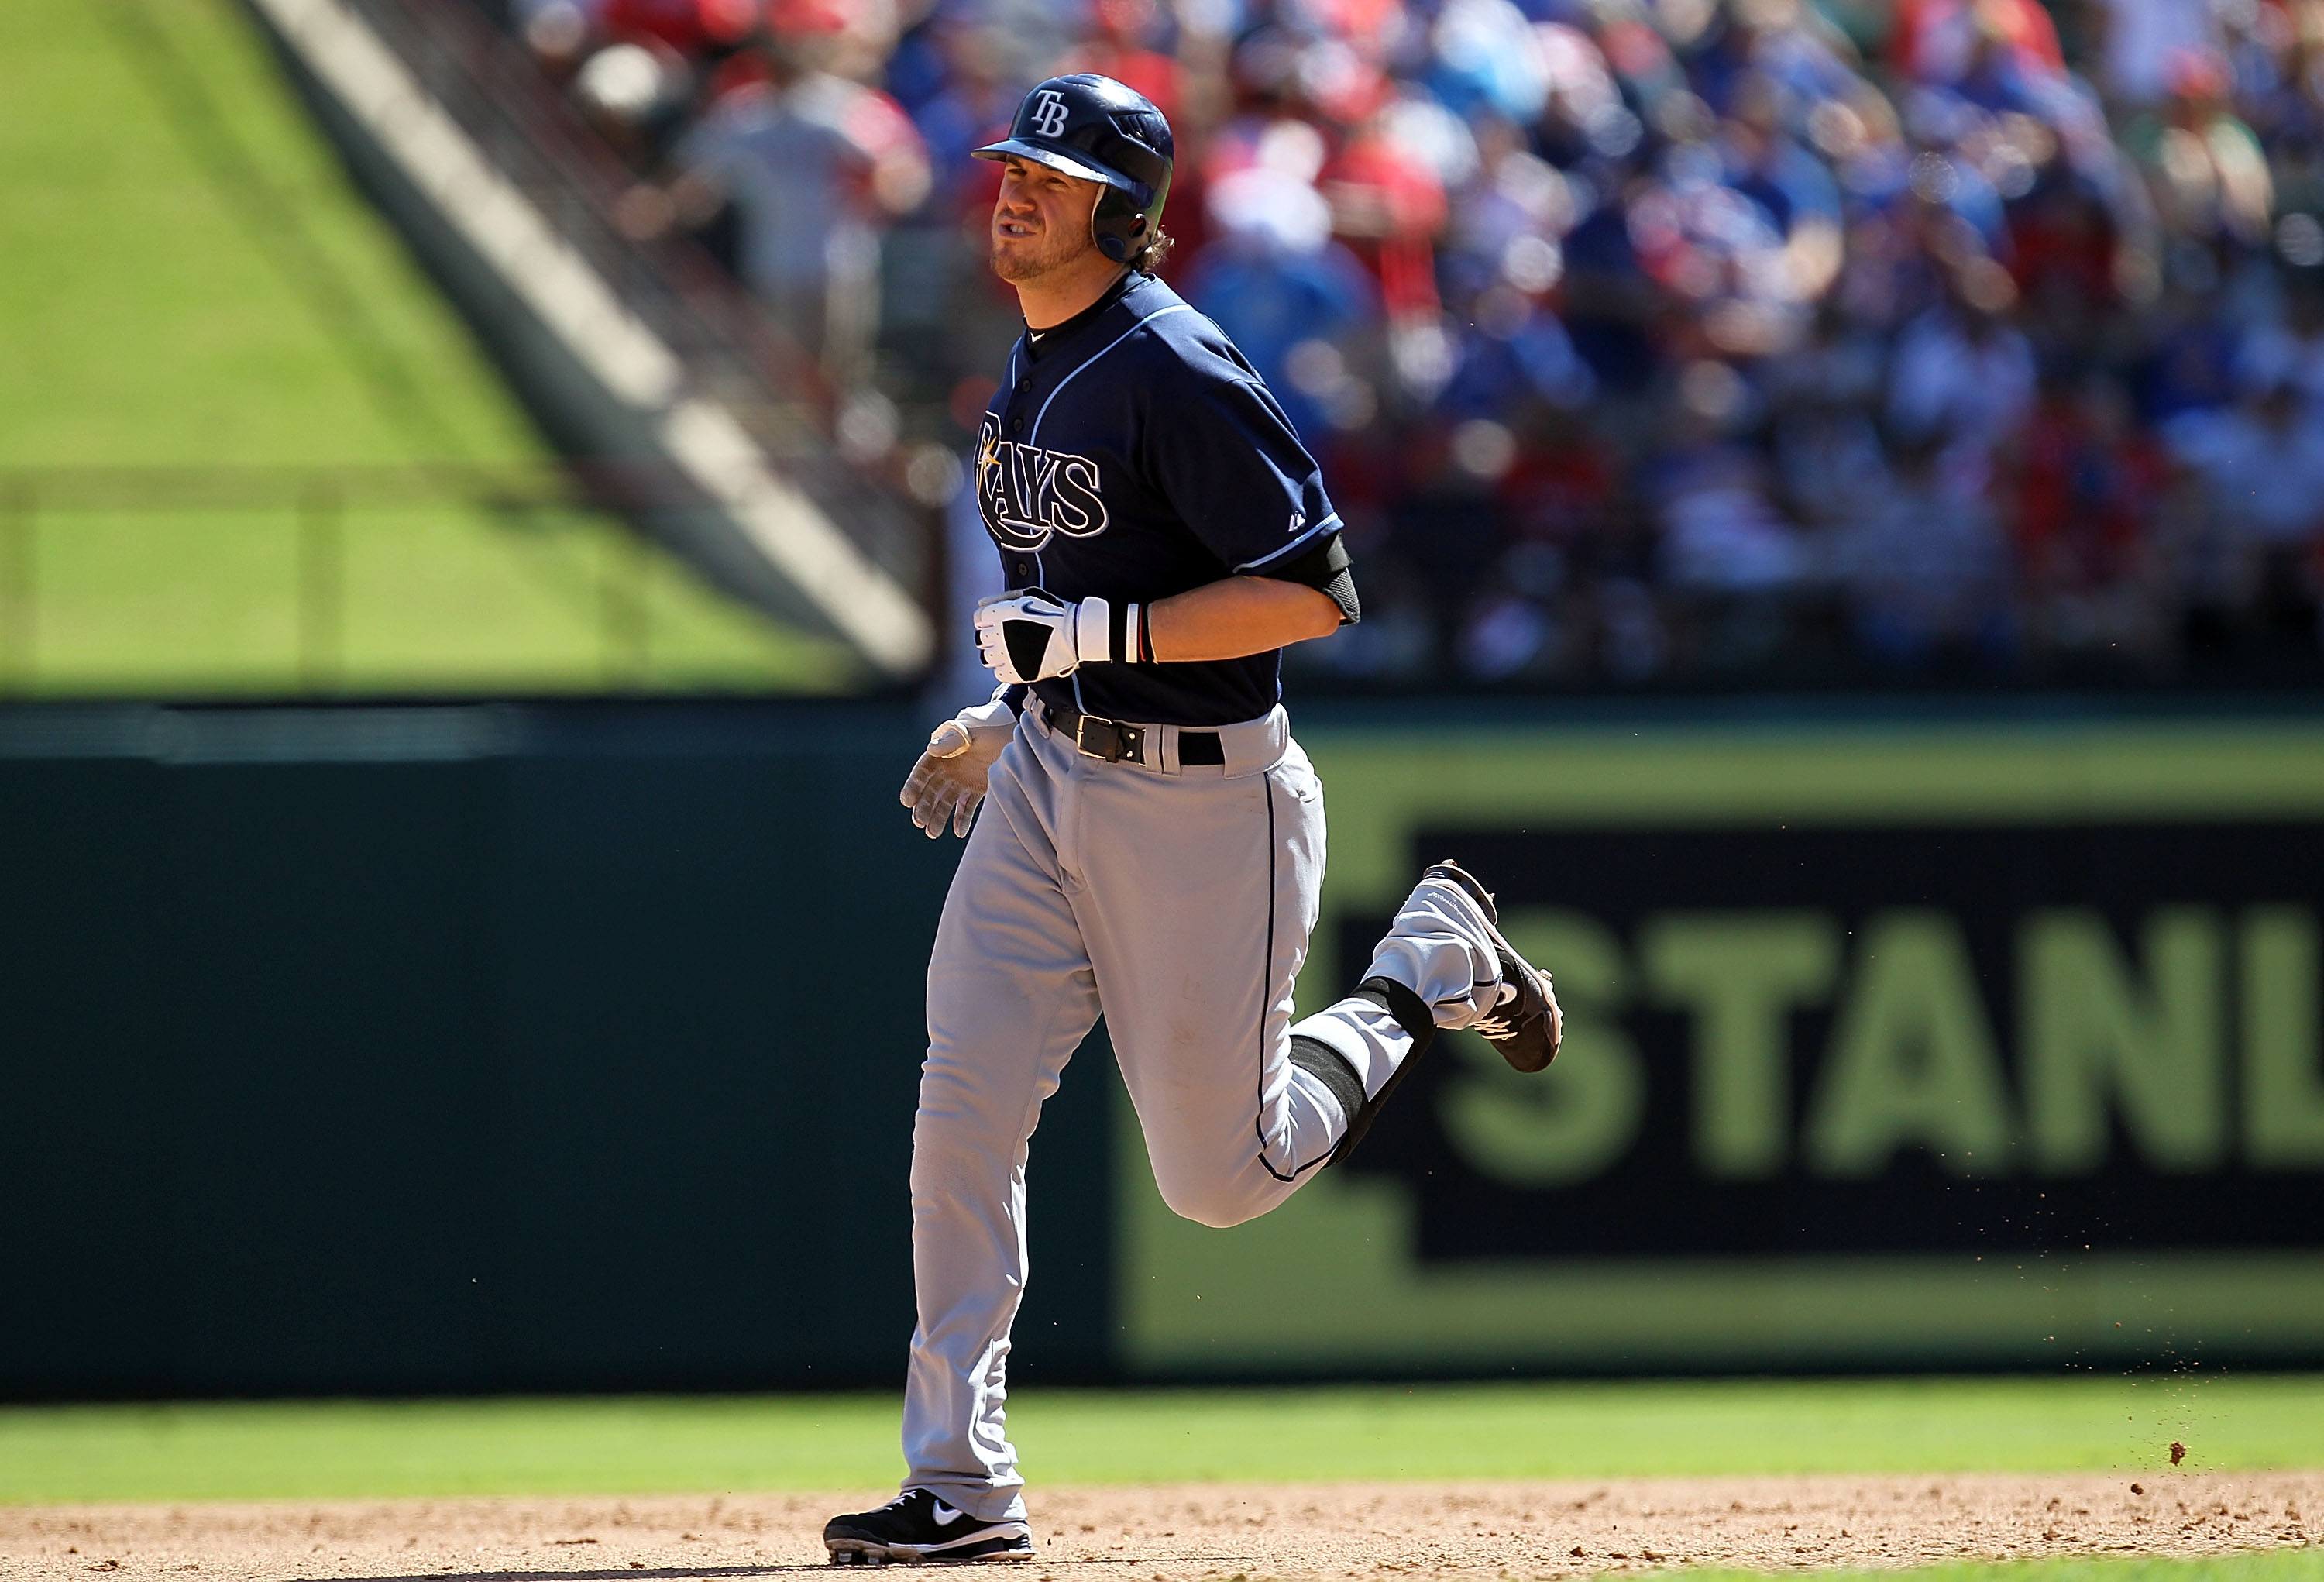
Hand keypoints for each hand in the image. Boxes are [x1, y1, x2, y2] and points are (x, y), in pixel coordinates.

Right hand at [899, 695, 1015, 838]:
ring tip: (932, 833)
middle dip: (924, 807)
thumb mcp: (972, 729)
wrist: (1013, 728)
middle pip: (931, 791)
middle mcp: (949, 768)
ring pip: (946, 802)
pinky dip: (962, 819)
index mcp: (942, 752)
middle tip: (919, 822)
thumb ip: (952, 740)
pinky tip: (958, 833)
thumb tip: (930, 748)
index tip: (907, 801)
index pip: (923, 771)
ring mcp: (963, 779)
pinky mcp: (978, 788)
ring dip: (938, 817)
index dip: (914, 785)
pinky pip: (967, 807)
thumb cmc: (989, 724)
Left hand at [973, 590, 1146, 682]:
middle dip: (990, 636)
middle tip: (1006, 636)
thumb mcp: (1029, 595)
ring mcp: (1008, 655)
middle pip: (981, 639)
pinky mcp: (1017, 672)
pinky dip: (1004, 669)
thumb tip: (980, 604)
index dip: (987, 620)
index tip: (997, 622)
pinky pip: (998, 674)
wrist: (1077, 633)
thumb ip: (1000, 598)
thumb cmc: (1055, 612)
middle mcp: (1000, 634)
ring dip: (996, 653)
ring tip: (1011, 650)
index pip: (978, 619)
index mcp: (1001, 613)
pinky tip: (1016, 661)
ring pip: (987, 658)